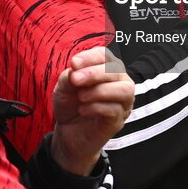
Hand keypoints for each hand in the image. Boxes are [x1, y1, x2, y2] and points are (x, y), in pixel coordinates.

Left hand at [51, 46, 133, 175]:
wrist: (67, 132)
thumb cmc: (70, 105)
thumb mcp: (63, 87)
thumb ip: (70, 75)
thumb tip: (76, 69)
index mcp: (106, 69)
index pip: (106, 55)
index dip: (91, 57)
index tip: (74, 63)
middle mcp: (119, 83)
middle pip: (117, 70)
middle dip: (94, 73)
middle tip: (75, 80)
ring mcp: (122, 103)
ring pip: (124, 89)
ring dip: (100, 90)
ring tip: (81, 96)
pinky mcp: (118, 121)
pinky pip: (116, 110)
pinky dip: (97, 107)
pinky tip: (83, 109)